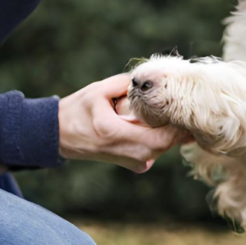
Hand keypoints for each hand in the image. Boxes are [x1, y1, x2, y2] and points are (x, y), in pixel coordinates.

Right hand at [58, 73, 192, 173]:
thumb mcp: (98, 91)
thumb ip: (125, 83)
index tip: (187, 107)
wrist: (59, 136)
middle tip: (185, 105)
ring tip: (170, 112)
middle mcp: (126, 152)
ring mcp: (130, 162)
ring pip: (163, 149)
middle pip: (166, 144)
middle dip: (177, 126)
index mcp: (115, 133)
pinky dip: (161, 138)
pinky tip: (157, 123)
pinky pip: (156, 152)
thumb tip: (151, 80)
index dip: (179, 125)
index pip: (161, 136)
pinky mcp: (133, 165)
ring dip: (170, 131)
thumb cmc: (76, 111)